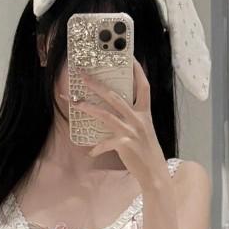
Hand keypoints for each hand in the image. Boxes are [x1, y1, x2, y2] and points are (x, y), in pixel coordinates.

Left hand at [80, 57, 167, 193]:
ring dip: (88, 107)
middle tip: (82, 75)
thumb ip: (131, 118)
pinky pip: (106, 143)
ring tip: (74, 102)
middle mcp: (138, 119)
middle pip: (115, 96)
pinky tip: (90, 152)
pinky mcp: (125, 145)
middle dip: (97, 85)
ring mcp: (131, 131)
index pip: (143, 86)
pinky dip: (97, 147)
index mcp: (144, 113)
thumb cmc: (146, 151)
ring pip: (106, 114)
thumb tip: (113, 109)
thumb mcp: (143, 130)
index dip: (137, 70)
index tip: (129, 56)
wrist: (154, 172)